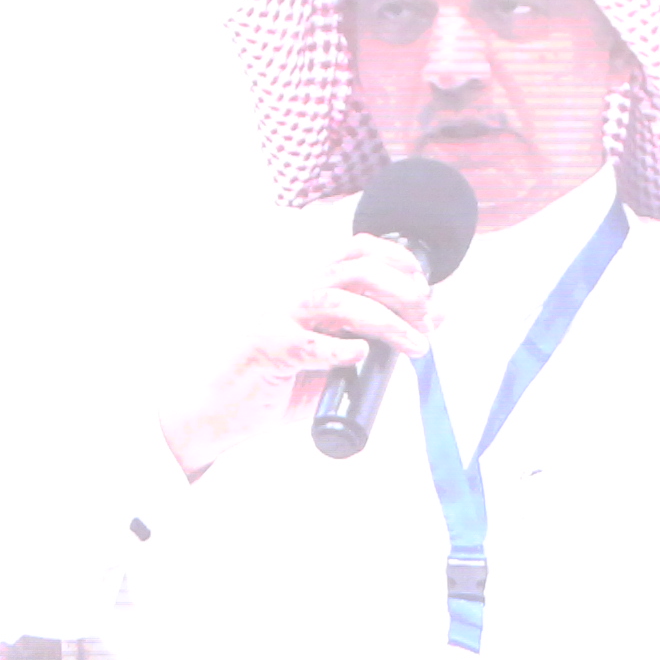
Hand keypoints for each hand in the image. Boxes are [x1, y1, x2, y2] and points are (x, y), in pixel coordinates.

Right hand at [158, 235, 432, 480]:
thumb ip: (380, 336)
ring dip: (384, 321)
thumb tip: (440, 315)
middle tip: (424, 317)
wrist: (219, 410)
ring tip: (413, 344)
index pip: (355, 249)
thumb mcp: (336, 355)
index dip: (395, 258)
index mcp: (310, 289)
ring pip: (336, 301)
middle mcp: (294, 294)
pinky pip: (307, 344)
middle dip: (399, 289)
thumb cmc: (278, 380)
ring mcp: (278, 319)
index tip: (422, 284)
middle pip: (354, 268)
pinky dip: (339, 349)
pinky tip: (359, 356)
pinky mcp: (267, 352)